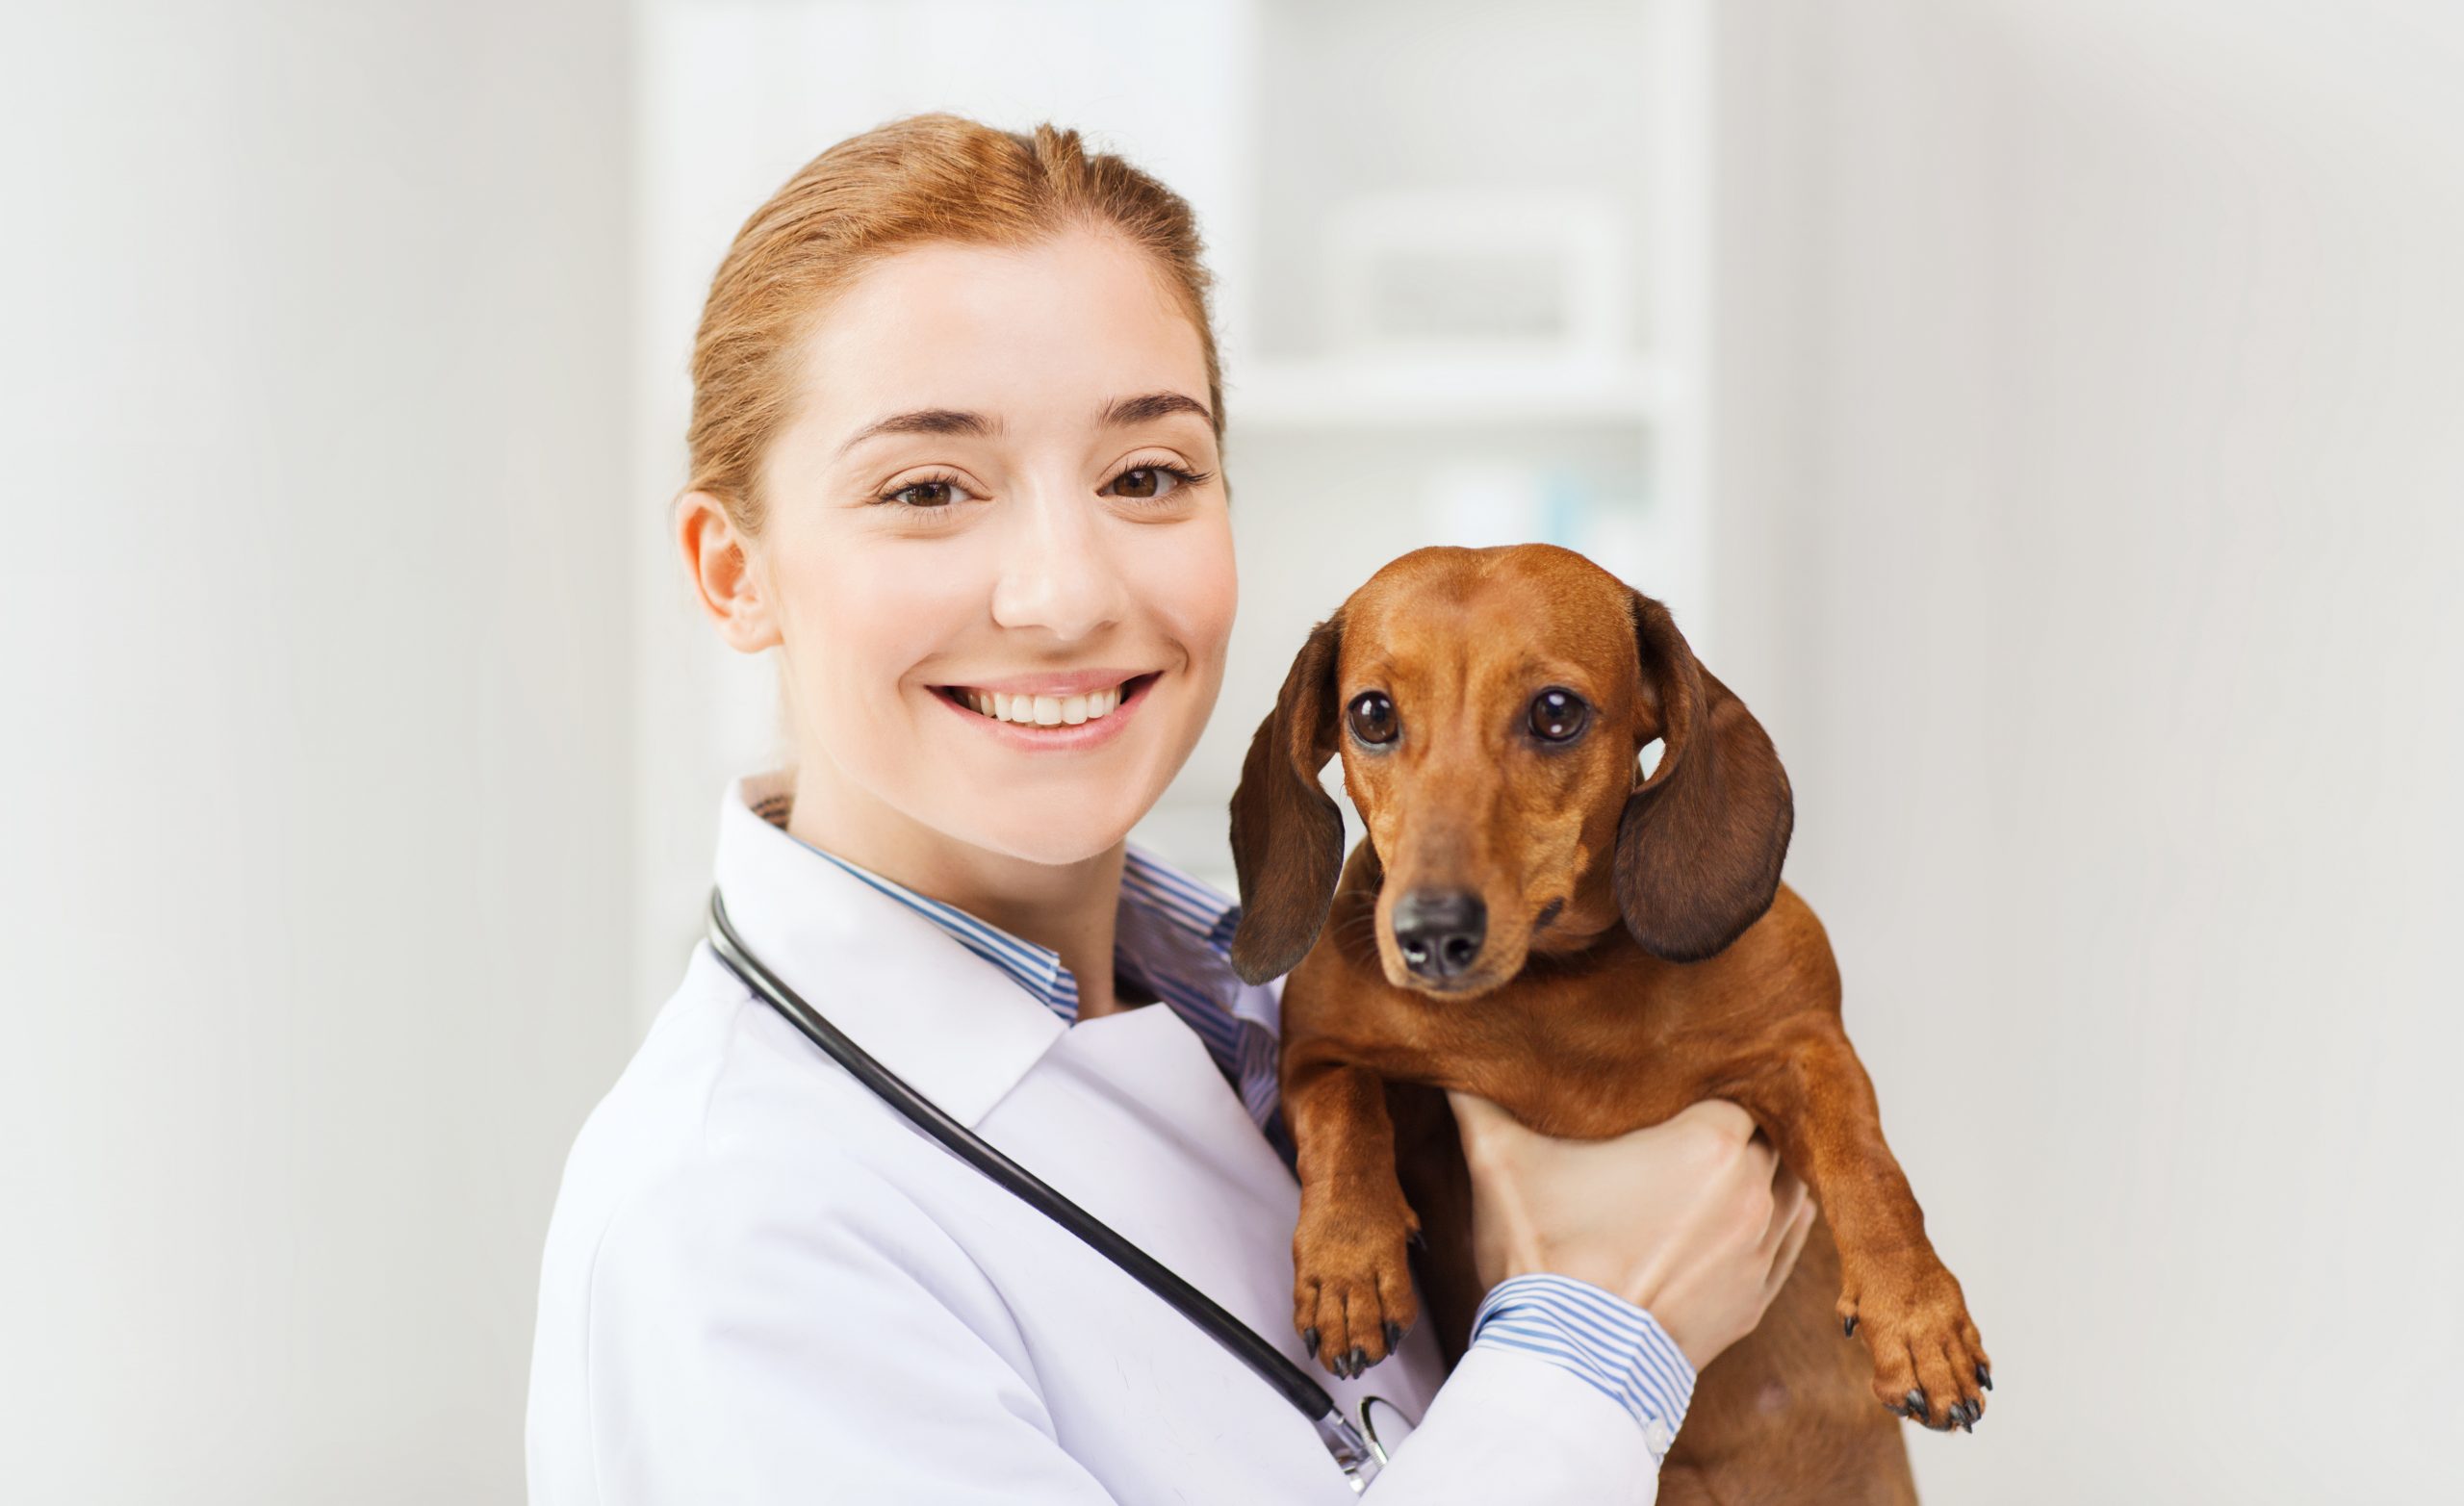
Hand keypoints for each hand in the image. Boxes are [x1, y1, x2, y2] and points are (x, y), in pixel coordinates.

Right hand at [1448, 1092, 1816, 1371]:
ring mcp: (1761, 1249)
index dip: (1705, 1075)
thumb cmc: (1542, 1259)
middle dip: (1733, 1121)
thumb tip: (1451, 1056)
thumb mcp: (1500, 1163)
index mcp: (1710, 1142)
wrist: (1568, 1367)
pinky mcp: (1755, 1299)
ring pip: (1789, 1184)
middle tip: (1692, 1114)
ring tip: (1719, 1161)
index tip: (1674, 1077)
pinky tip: (1741, 1210)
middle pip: (1765, 1130)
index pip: (1733, 1081)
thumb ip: (1479, 1099)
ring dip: (1760, 1169)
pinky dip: (1770, 1220)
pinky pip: (1787, 1242)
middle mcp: (1753, 1190)